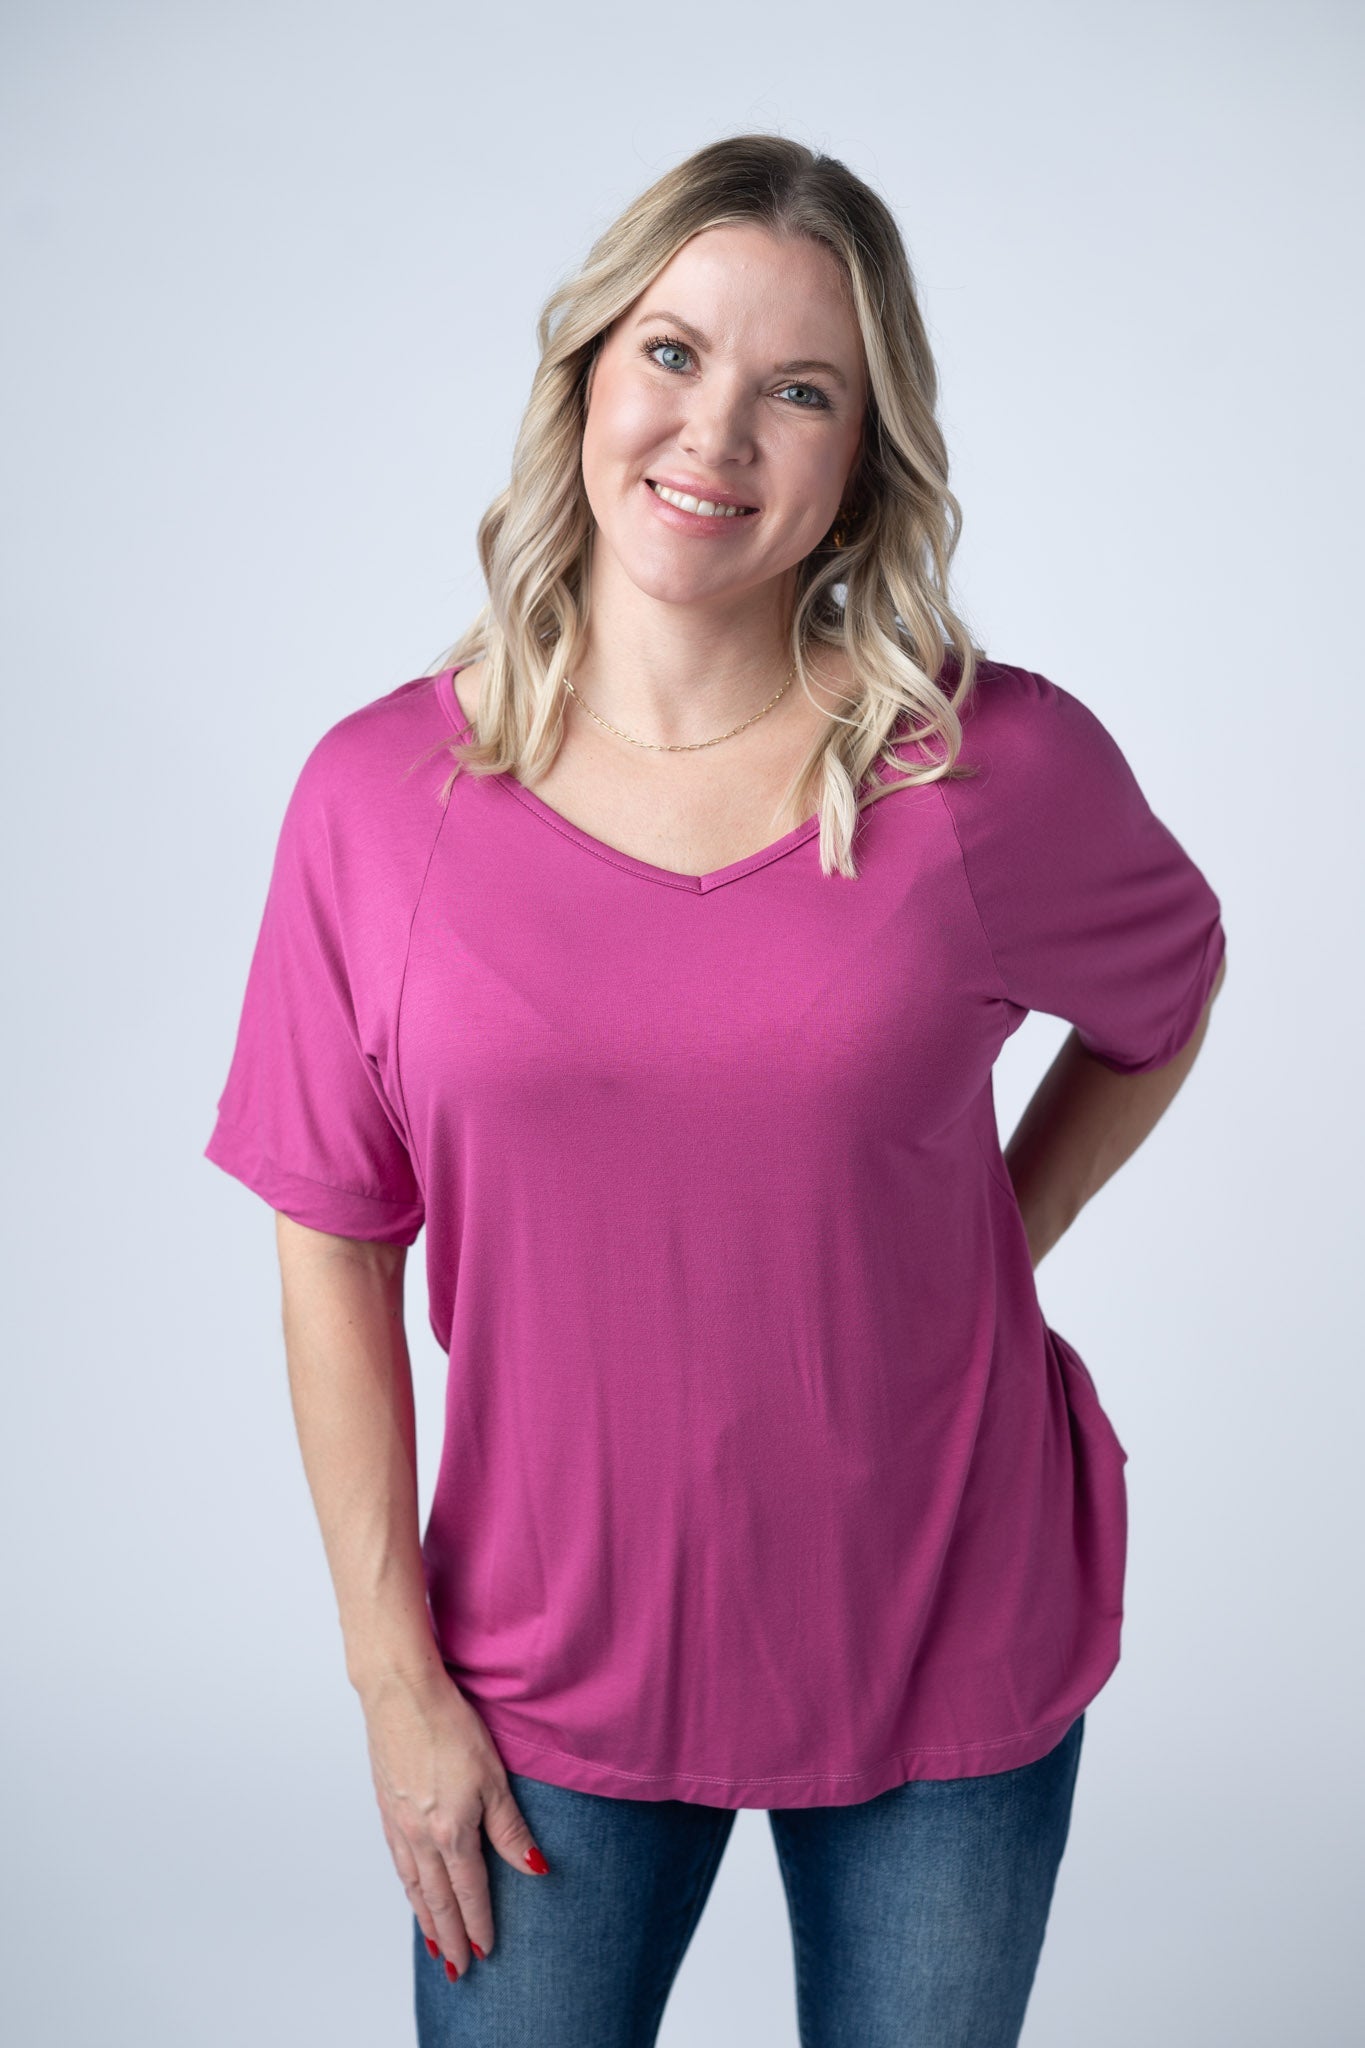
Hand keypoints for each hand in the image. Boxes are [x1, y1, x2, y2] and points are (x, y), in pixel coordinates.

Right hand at [358, 1663, 548, 1975]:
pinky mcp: (386, 1805)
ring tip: (434, 1943)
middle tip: (457, 1969)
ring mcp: (398, 1822)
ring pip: (413, 1884)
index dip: (479, 1924)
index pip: (469, 1891)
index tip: (486, 1952)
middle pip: (437, 1898)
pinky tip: (411, 1888)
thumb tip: (535, 1869)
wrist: (400, 1692)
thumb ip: (510, 1828)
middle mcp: (420, 1835)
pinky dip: (406, 1886)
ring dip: (425, 1917)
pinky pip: (397, 1861)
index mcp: (450, 1832)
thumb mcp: (492, 1776)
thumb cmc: (450, 1725)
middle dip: (450, 1935)